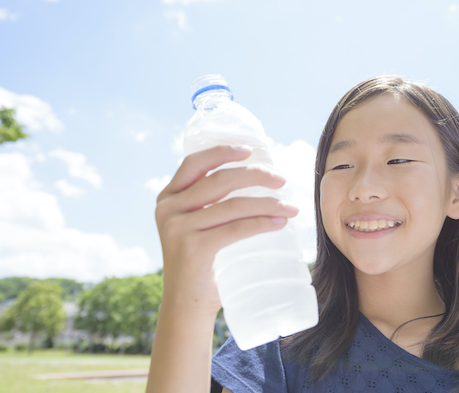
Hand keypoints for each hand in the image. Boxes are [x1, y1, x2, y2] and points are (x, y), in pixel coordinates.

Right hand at [154, 145, 298, 316]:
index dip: (222, 151)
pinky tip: (280, 222)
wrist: (186, 308)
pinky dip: (262, 223)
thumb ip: (211, 207)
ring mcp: (178, 229)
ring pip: (233, 205)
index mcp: (168, 198)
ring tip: (291, 207)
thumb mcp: (197, 228)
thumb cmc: (202, 265)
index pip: (194, 163)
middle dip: (256, 175)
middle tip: (282, 180)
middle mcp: (168, 209)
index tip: (250, 150)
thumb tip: (257, 183)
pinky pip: (235, 228)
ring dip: (268, 203)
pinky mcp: (193, 249)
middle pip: (220, 180)